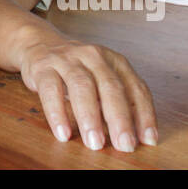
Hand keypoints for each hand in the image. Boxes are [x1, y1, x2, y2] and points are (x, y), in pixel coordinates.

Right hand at [17, 35, 157, 151]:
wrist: (40, 42)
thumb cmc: (78, 69)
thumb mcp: (102, 77)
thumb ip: (117, 101)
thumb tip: (134, 136)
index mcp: (114, 61)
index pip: (135, 87)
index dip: (144, 114)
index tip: (148, 140)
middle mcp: (93, 56)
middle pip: (110, 87)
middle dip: (119, 119)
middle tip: (124, 145)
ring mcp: (67, 60)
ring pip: (82, 86)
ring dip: (90, 117)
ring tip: (95, 143)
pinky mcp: (42, 67)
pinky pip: (50, 90)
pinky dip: (57, 113)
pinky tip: (63, 133)